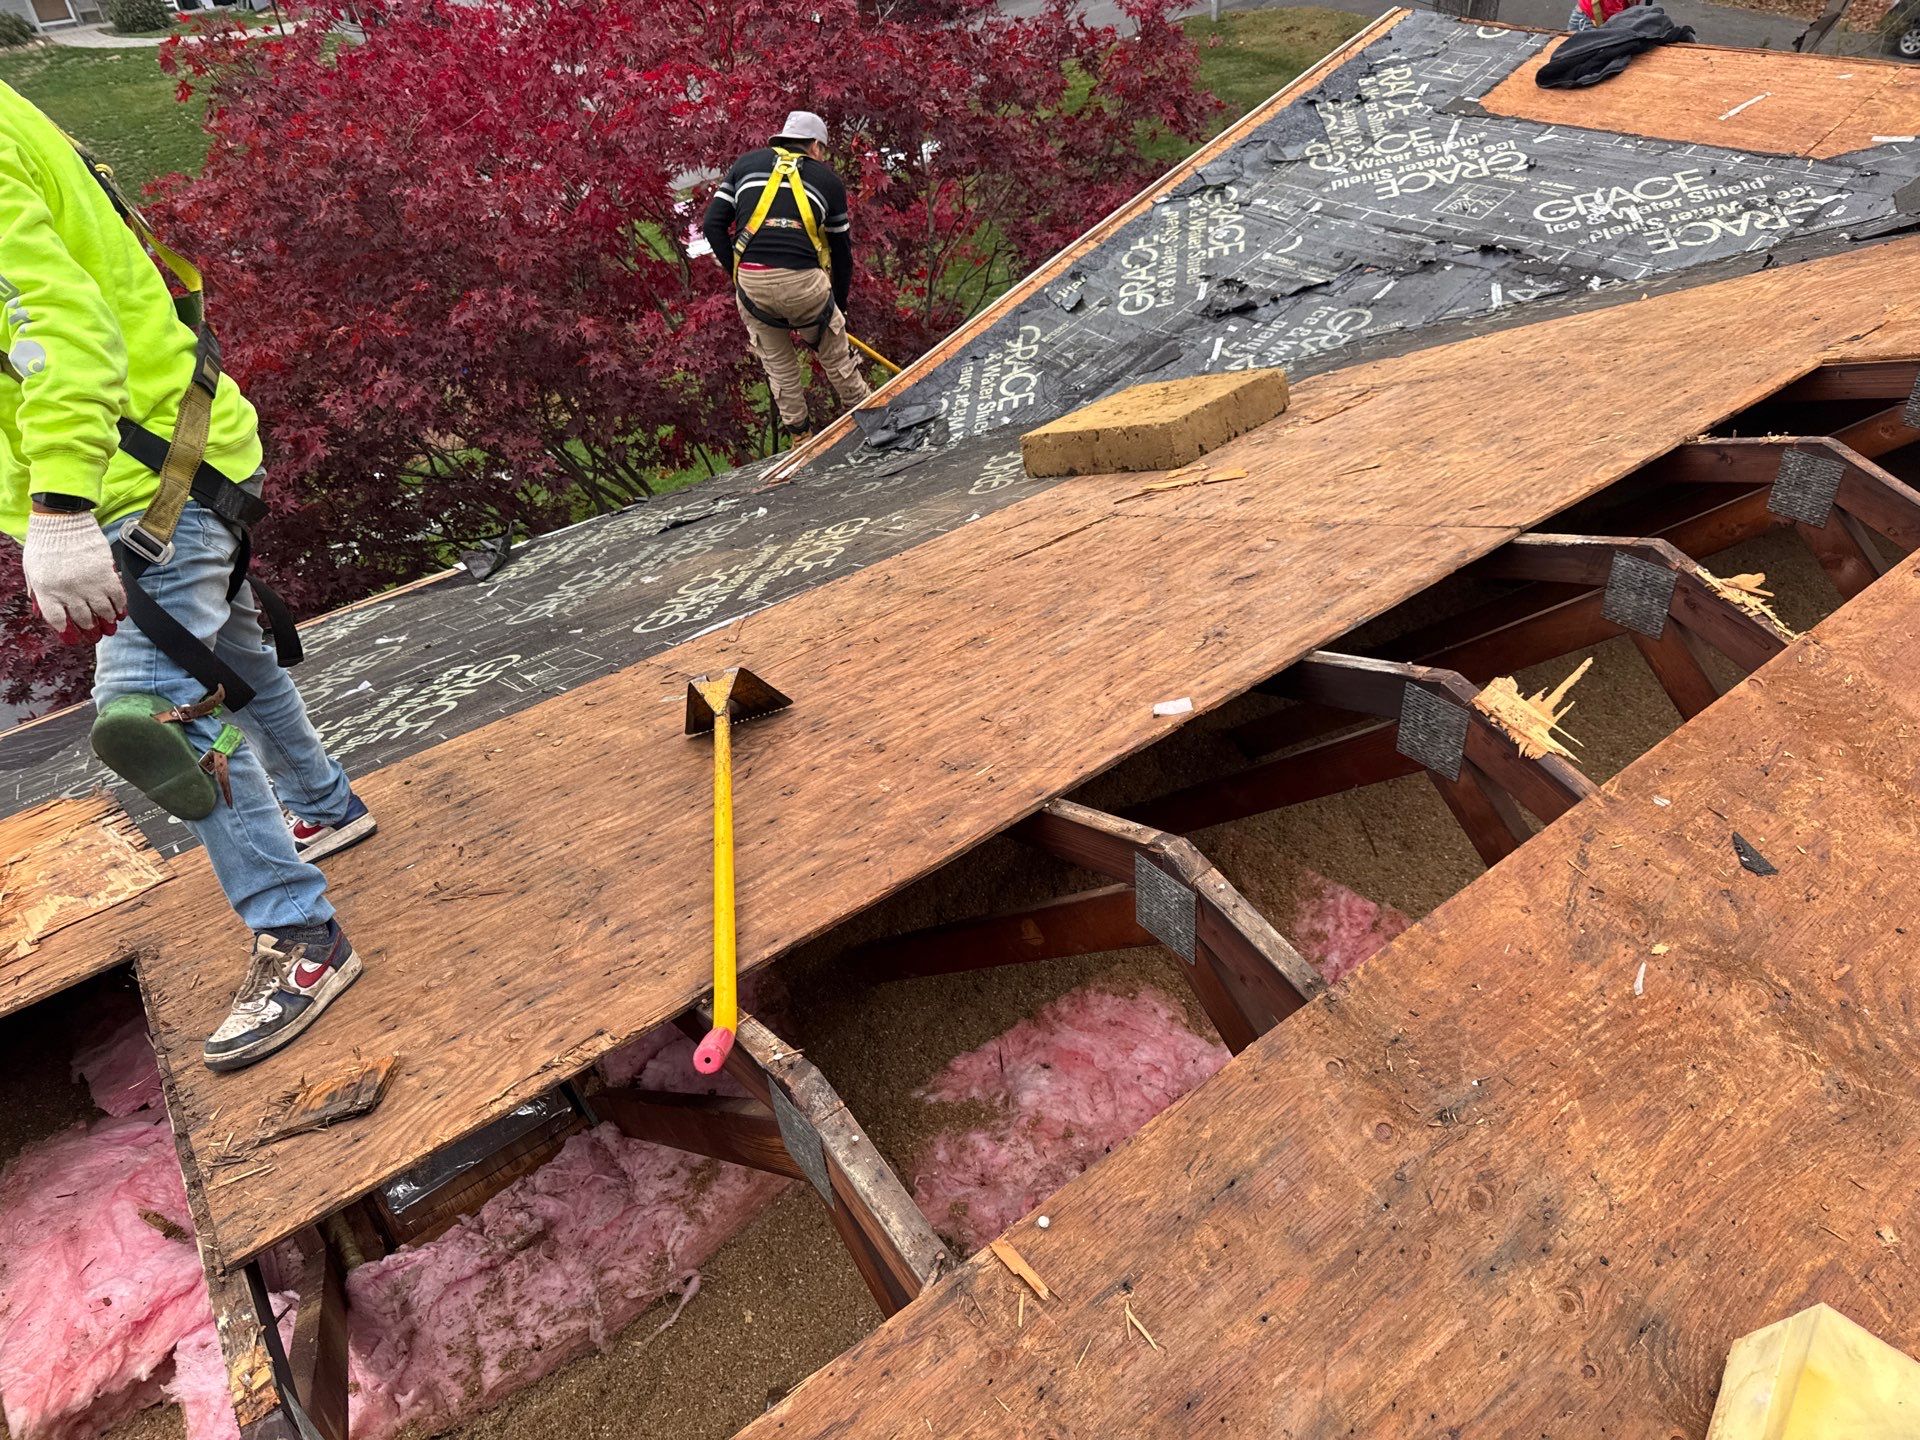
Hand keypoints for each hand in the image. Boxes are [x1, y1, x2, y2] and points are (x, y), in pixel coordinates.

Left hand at [23, 509, 124, 644]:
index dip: (66, 629)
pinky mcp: (105, 575)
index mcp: (46, 591)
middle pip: (82, 618)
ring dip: (107, 619)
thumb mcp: (32, 569)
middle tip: (95, 631)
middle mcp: (67, 592)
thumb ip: (37, 589)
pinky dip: (120, 606)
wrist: (62, 521)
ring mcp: (88, 584)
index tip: (72, 633)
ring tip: (110, 622)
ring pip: (102, 611)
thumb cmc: (45, 543)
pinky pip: (116, 597)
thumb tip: (42, 606)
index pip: (57, 619)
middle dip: (90, 628)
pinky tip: (121, 611)